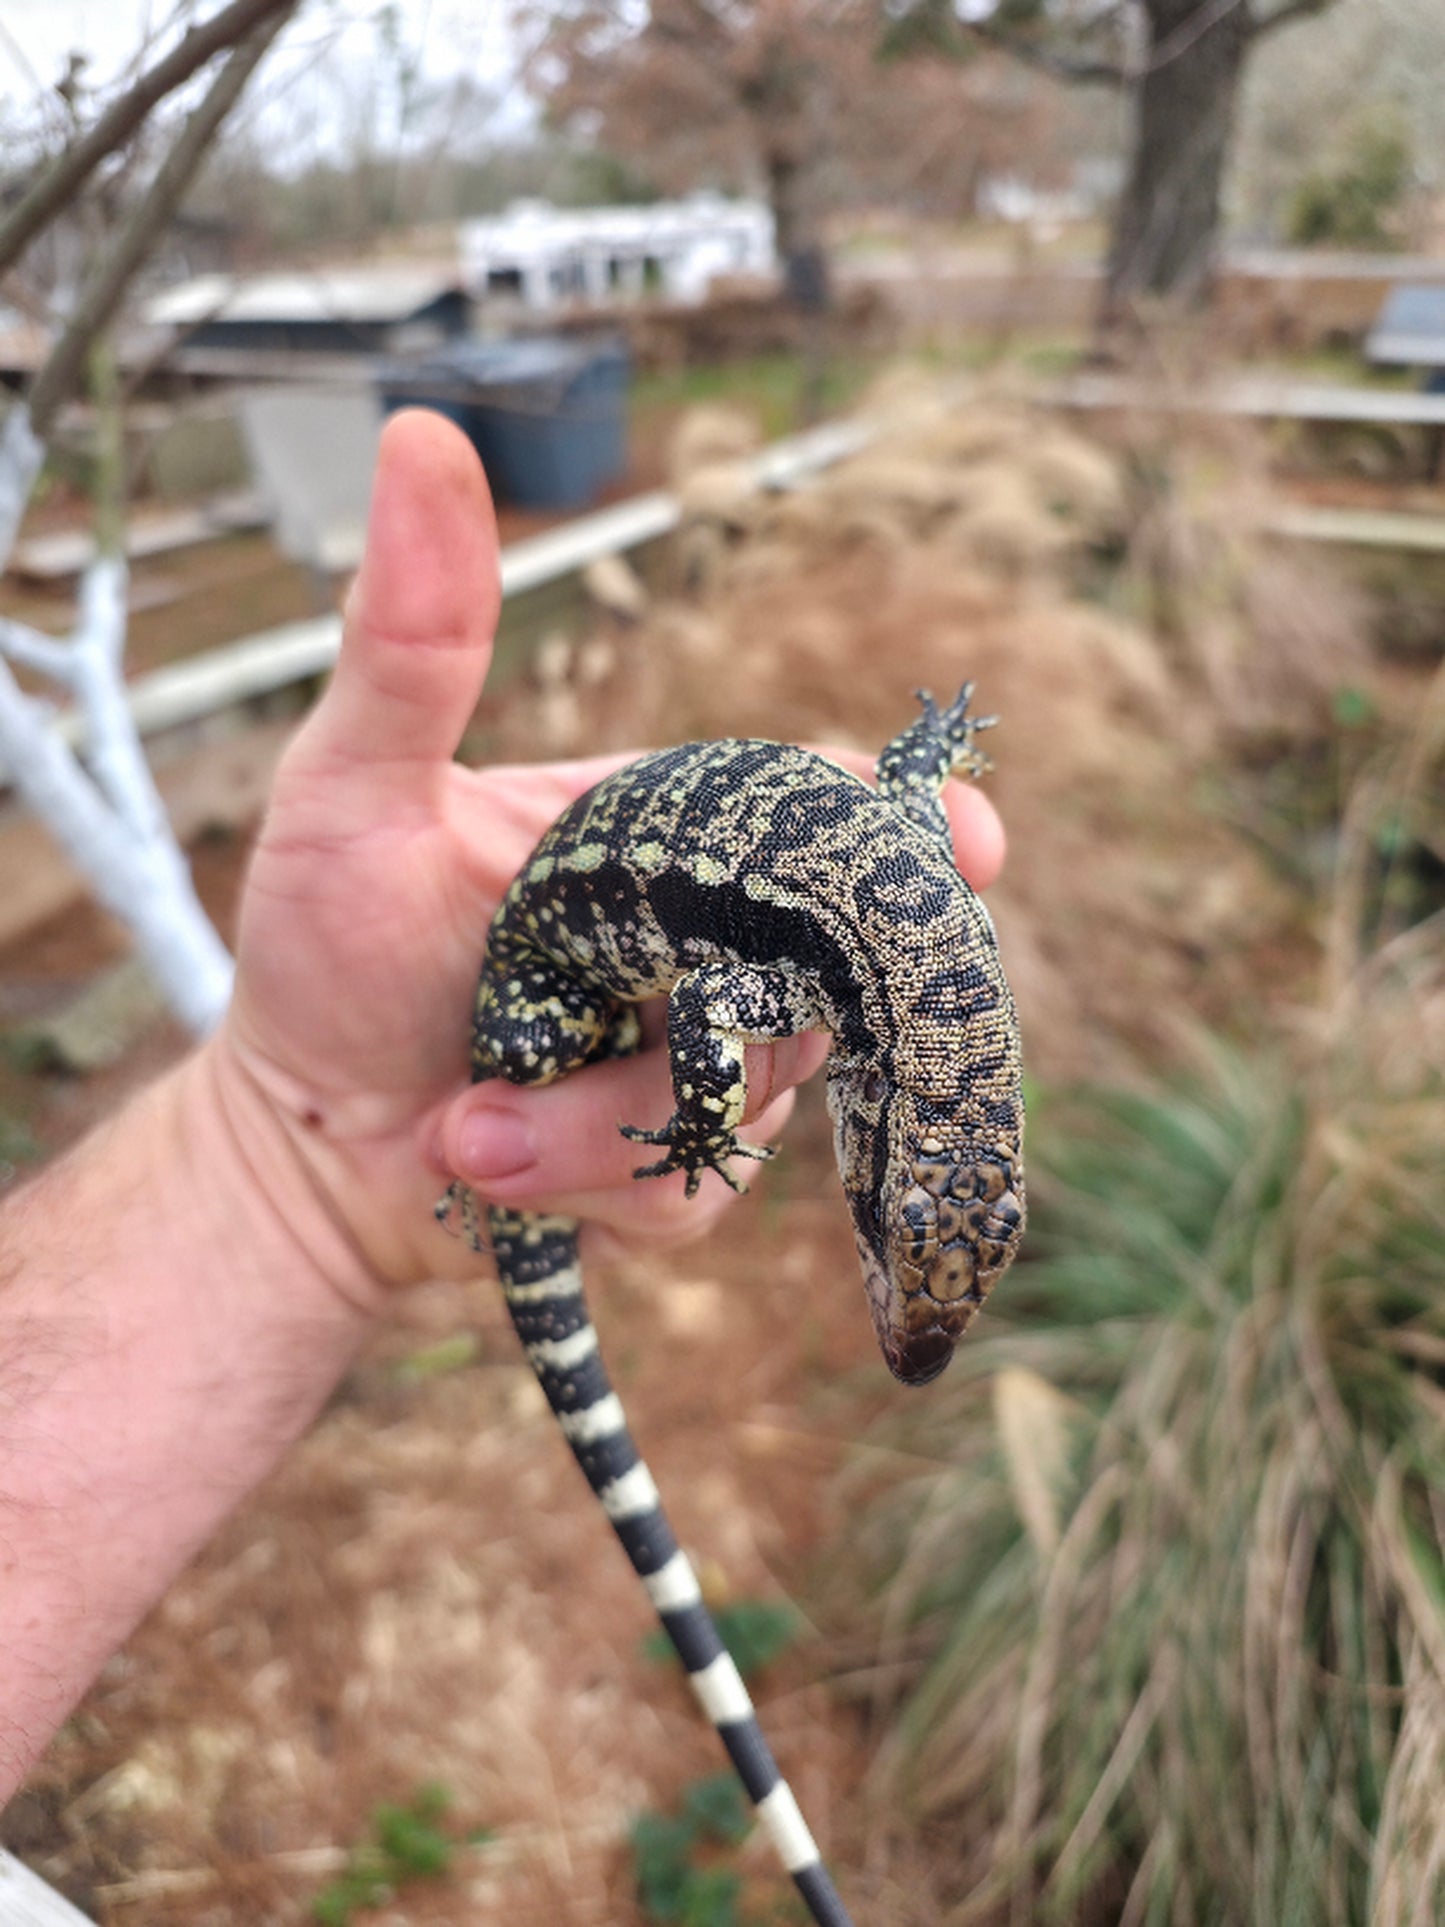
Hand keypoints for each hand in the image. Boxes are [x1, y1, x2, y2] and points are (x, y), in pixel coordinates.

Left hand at [216, 410, 1005, 1300]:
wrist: (298, 1153)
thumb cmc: (322, 952)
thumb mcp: (353, 788)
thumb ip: (413, 641)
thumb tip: (422, 431)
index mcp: (660, 837)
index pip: (814, 810)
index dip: (903, 827)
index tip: (966, 842)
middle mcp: (707, 945)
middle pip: (821, 966)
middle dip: (732, 1021)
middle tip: (636, 1040)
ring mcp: (707, 1060)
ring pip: (758, 1093)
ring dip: (606, 1118)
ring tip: (467, 1119)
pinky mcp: (685, 1167)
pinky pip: (704, 1185)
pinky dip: (594, 1182)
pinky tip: (492, 1166)